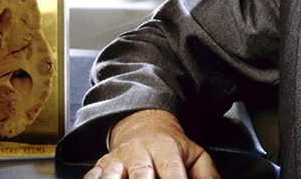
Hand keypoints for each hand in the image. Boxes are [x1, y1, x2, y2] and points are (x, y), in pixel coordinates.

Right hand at [83, 109, 219, 178]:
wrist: (143, 126)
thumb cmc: (171, 148)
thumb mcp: (195, 155)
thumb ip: (207, 175)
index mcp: (165, 147)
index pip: (171, 170)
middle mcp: (139, 151)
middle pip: (141, 174)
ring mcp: (117, 159)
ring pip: (113, 175)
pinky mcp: (100, 166)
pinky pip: (93, 176)